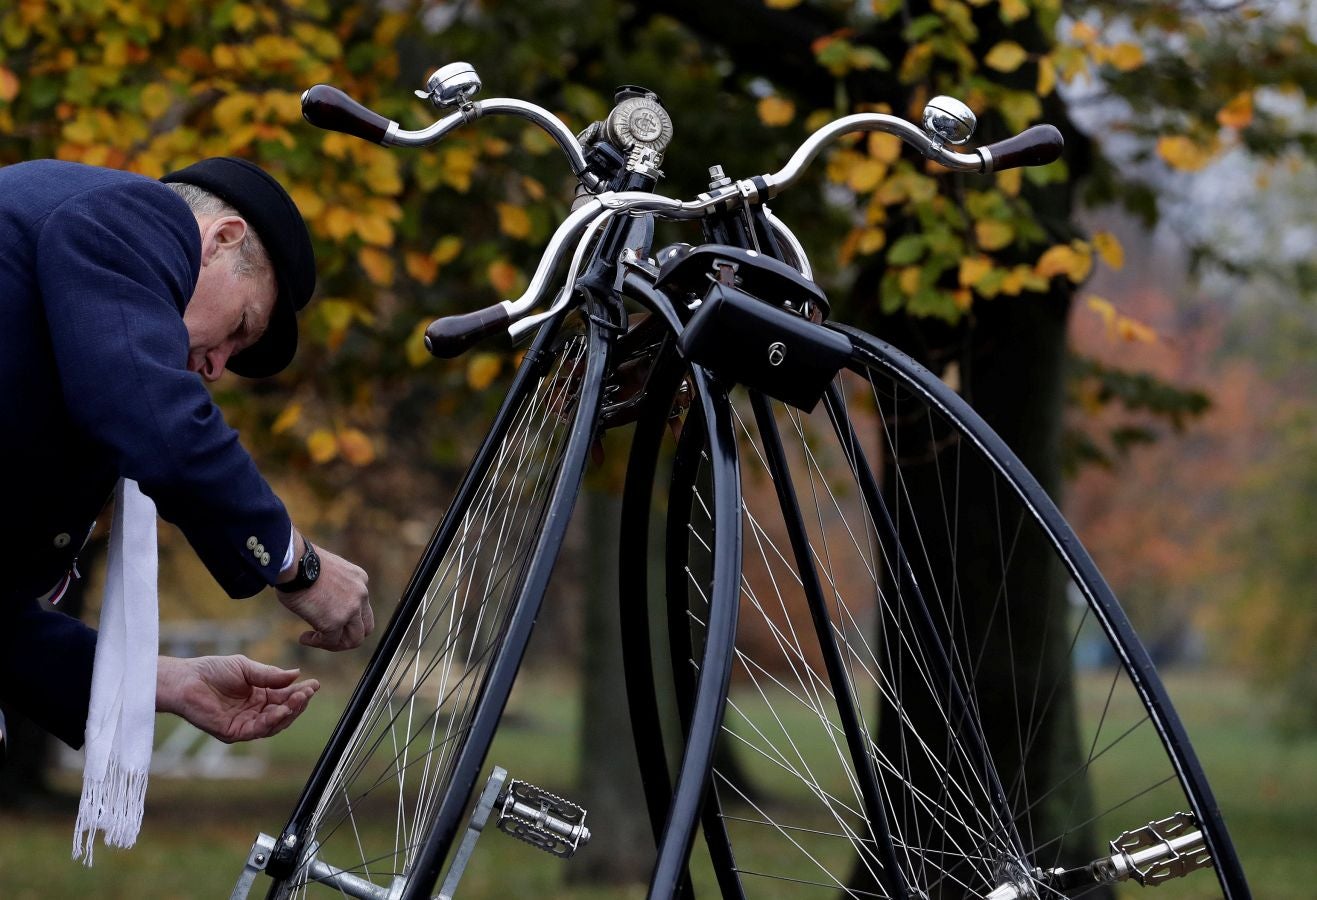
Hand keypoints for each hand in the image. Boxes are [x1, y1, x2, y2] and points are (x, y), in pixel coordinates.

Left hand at [156, 655, 319, 742]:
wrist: (186, 680)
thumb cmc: (212, 671)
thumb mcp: (247, 668)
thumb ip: (270, 675)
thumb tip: (297, 675)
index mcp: (259, 696)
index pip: (285, 697)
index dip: (300, 692)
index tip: (314, 684)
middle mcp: (254, 712)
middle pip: (284, 712)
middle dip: (298, 703)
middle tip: (308, 691)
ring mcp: (245, 723)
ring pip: (275, 724)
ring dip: (289, 712)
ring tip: (299, 699)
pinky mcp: (234, 732)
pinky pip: (258, 730)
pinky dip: (272, 721)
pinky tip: (281, 710)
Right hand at [277, 538, 372, 650]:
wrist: (293, 562)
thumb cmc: (300, 563)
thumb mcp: (329, 571)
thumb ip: (335, 587)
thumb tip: (325, 602)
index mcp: (359, 580)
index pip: (362, 607)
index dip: (347, 618)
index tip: (328, 618)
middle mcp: (361, 594)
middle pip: (365, 626)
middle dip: (347, 635)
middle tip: (328, 636)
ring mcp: (350, 609)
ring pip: (354, 639)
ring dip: (335, 644)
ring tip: (317, 640)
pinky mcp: (335, 622)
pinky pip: (331, 642)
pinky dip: (317, 643)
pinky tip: (304, 638)